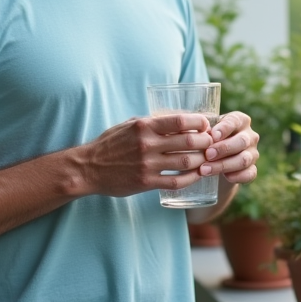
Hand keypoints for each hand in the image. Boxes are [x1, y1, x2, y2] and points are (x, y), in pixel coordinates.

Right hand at [78, 113, 213, 196]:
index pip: (180, 121)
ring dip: (202, 160)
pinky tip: (197, 175)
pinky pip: (176, 181)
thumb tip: (175, 119)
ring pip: (186, 162)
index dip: (199, 122)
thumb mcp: (128, 125)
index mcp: (144, 126)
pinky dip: (191, 178)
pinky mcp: (146, 182)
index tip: (206, 124)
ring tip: (208, 159)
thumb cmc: (109, 144)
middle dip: (206, 142)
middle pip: (189, 141)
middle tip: (212, 143)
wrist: (88, 168)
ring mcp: (148, 164)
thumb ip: (151, 122)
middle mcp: (148, 144)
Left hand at [201, 111, 258, 184]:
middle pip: (242, 141)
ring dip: (224, 165)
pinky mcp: (252, 169)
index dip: (224, 128)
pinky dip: (237, 176)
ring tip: (205, 169)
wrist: (214, 160)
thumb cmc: (208, 139)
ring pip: (244, 159)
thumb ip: (204, 130)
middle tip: (207, 154)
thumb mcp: (205, 131)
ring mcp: (253, 153)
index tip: (213, 136)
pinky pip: (249, 174)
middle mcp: (250, 136)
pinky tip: (225, 177)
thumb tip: (200, 133)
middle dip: (223, 149)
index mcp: (240, 121)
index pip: (234, 121)